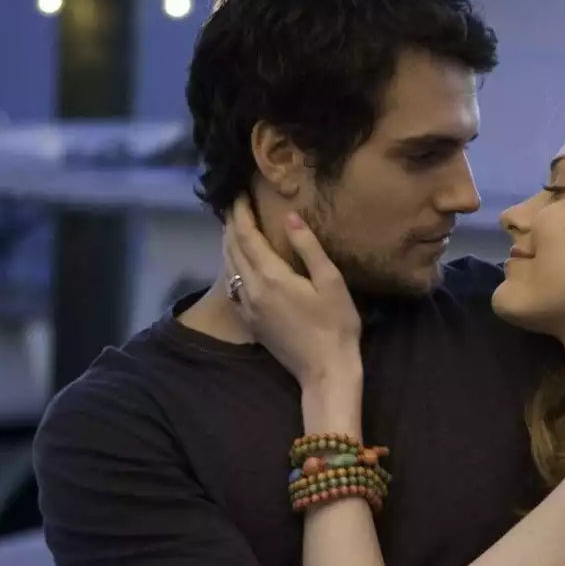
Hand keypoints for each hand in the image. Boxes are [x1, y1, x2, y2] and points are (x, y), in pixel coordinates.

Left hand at [222, 198, 361, 388]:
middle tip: (233, 205)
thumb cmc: (336, 325)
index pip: (246, 236)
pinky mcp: (250, 322)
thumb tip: (290, 217)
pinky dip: (230, 268)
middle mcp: (252, 289)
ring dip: (227, 245)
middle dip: (231, 225)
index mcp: (271, 276)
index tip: (238, 194)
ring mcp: (248, 308)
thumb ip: (308, 247)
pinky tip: (236, 264)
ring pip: (228, 268)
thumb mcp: (331, 282)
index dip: (240, 213)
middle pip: (232, 249)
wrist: (325, 371)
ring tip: (232, 228)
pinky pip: (231, 287)